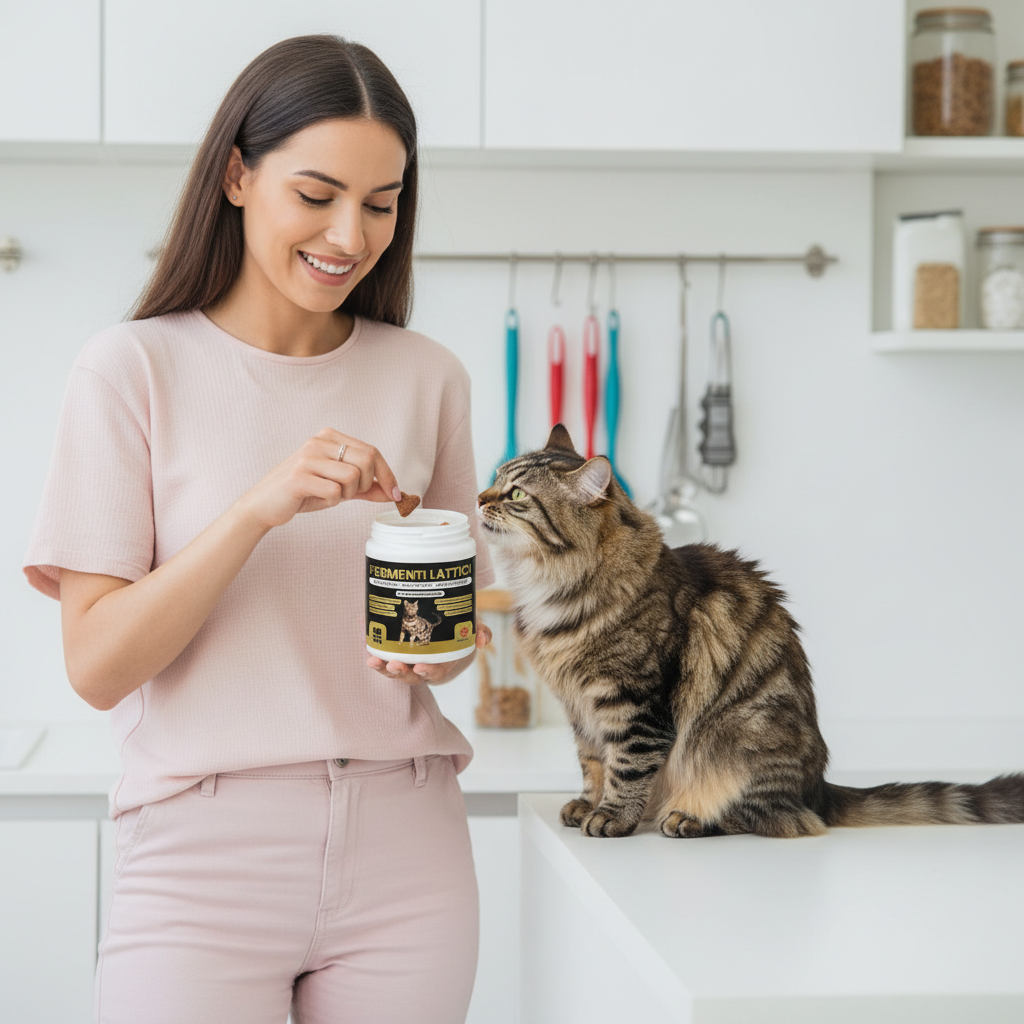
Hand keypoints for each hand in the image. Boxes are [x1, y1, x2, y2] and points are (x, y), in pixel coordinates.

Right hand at [234, 428, 401, 531]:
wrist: (264, 505)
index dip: (388, 474)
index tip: (396, 494)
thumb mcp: (339, 487)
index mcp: (329, 437)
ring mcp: (308, 457)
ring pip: (352, 477)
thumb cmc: (302, 493)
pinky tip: (316, 498)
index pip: (372, 451)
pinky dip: (331, 501)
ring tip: (329, 495)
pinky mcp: (299, 476)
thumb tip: (395, 493)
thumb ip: (366, 488)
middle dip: (365, 485)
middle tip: (348, 494)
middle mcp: (319, 441)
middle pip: (367, 461)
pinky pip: (334, 492)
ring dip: (347, 494)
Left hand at [367, 622, 491, 684]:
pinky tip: (367, 645)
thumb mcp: (472, 629)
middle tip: (393, 665)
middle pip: (411, 677)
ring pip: (395, 672)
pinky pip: (385, 659)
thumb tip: (484, 639)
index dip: (428, 672)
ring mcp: (408, 664)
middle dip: (401, 673)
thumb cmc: (459, 631)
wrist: (446, 629)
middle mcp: (423, 668)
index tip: (420, 667)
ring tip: (372, 661)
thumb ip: (481, 632)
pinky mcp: (396, 655)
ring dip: (383, 669)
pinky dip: (375, 654)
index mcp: (442, 665)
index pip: (435, 673)